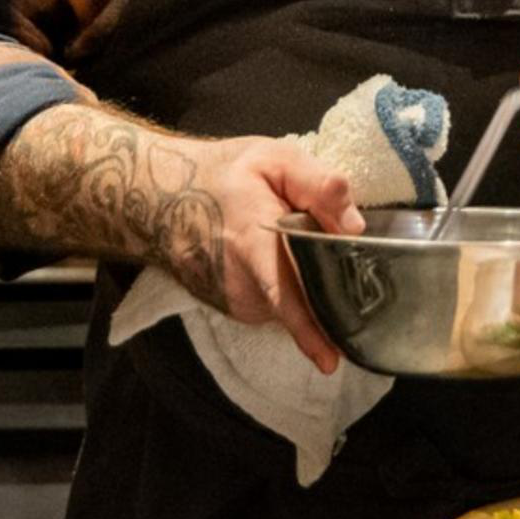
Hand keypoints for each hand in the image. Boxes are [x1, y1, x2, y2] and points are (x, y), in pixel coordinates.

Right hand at [158, 134, 363, 374]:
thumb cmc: (224, 176)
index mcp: (252, 242)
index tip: (329, 360)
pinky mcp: (238, 310)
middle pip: (305, 299)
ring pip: (296, 302)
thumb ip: (319, 185)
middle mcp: (242, 282)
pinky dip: (289, 284)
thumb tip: (355, 227)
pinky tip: (273, 257)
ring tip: (283, 239)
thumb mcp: (274, 158)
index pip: (284, 296)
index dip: (308, 331)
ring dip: (306, 278)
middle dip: (329, 279)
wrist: (165, 197)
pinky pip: (281, 305)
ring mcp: (237, 301)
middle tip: (312, 235)